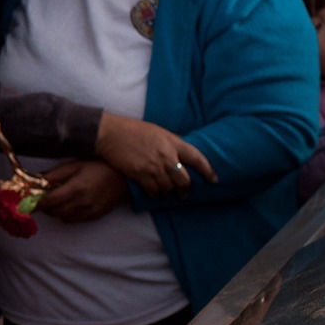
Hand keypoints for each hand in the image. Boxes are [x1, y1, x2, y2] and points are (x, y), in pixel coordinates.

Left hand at [35, 161, 129, 222]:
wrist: (124, 177)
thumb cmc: (98, 166)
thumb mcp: (76, 164)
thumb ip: (56, 174)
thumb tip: (38, 180)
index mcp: (75, 188)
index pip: (50, 202)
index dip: (37, 204)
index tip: (28, 203)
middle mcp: (82, 203)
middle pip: (55, 212)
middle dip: (45, 208)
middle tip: (42, 200)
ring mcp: (89, 211)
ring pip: (64, 218)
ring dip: (56, 211)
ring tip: (57, 201)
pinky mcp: (95, 216)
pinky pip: (75, 220)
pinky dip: (68, 215)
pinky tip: (70, 204)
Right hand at [95, 113, 216, 196]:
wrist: (109, 133)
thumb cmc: (132, 130)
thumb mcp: (157, 131)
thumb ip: (171, 142)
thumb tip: (181, 152)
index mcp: (172, 142)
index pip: (197, 158)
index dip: (208, 170)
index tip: (214, 179)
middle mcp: (166, 155)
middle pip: (183, 179)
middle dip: (185, 189)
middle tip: (183, 193)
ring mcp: (154, 166)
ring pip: (168, 187)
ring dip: (168, 192)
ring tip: (166, 193)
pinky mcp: (140, 174)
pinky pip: (153, 190)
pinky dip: (155, 194)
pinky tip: (154, 193)